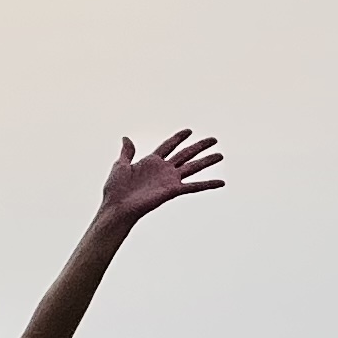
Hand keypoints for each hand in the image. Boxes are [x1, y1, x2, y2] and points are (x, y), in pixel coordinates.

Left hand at [99, 130, 223, 228]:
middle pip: (185, 154)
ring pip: (193, 167)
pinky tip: (221, 182)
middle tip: (213, 139)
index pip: (168, 146)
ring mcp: (169, 180)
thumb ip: (127, 152)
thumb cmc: (116, 189)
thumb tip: (126, 138)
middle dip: (199, 146)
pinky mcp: (173, 190)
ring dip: (207, 161)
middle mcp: (163, 170)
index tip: (189, 131)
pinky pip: (194, 187)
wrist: (117, 206)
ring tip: (220, 155)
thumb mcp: (120, 165)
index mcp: (151, 162)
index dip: (178, 138)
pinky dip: (208, 184)